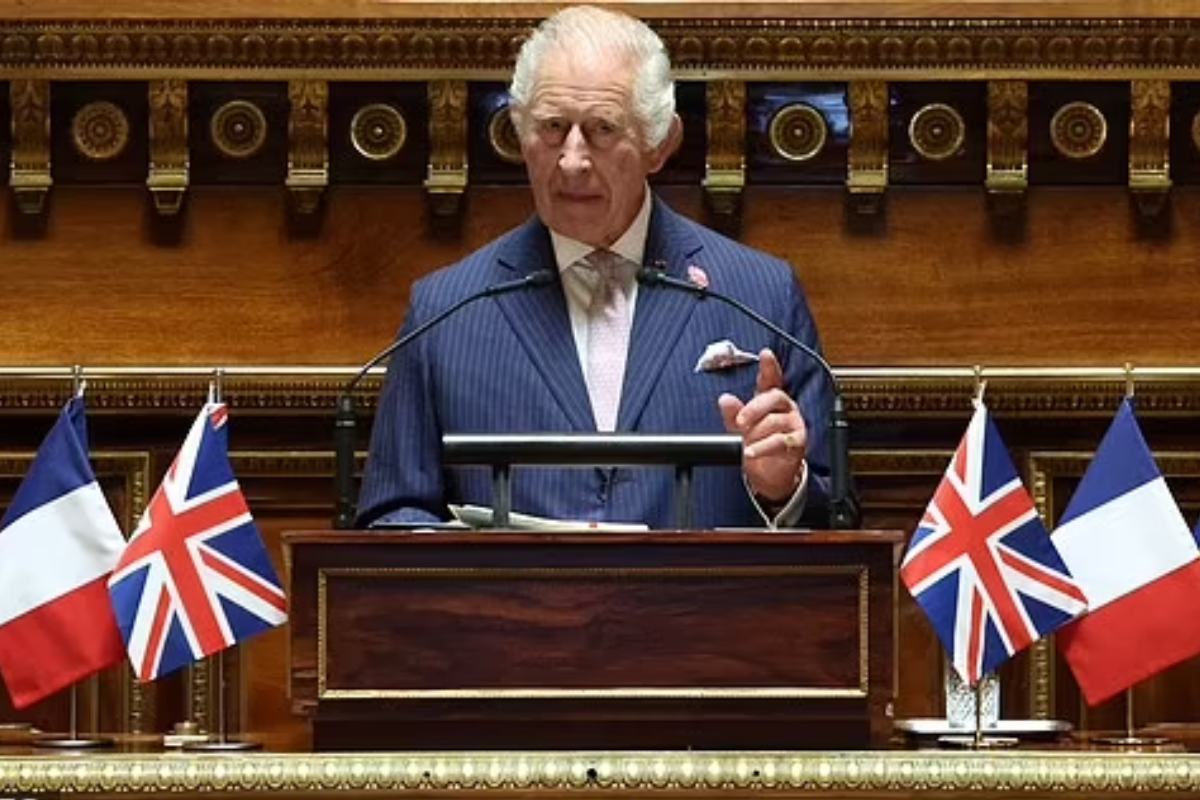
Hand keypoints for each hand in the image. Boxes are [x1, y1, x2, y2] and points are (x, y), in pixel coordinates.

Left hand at [717, 348, 805, 502]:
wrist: (771, 473)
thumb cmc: (758, 443)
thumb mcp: (740, 427)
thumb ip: (732, 413)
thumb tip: (725, 399)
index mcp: (770, 399)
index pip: (771, 379)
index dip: (769, 366)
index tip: (766, 354)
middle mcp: (784, 407)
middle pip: (774, 396)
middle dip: (754, 408)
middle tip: (740, 420)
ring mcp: (793, 423)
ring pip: (774, 421)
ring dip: (755, 433)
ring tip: (744, 443)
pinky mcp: (797, 442)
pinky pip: (780, 441)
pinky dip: (762, 448)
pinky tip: (751, 452)